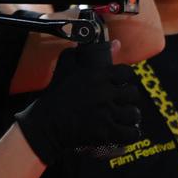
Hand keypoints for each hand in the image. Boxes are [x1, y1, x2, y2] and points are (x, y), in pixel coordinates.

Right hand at [14, 42, 140, 163]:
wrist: (43, 125)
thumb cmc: (55, 96)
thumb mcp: (67, 69)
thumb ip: (85, 52)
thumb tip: (115, 43)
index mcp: (98, 76)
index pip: (127, 73)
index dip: (125, 79)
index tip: (119, 84)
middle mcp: (105, 93)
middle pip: (133, 94)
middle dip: (127, 99)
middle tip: (120, 103)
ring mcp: (106, 114)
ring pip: (133, 114)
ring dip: (129, 116)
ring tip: (122, 118)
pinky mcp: (105, 133)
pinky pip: (130, 133)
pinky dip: (130, 134)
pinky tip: (124, 132)